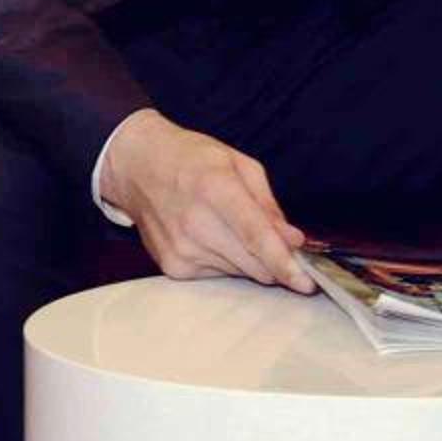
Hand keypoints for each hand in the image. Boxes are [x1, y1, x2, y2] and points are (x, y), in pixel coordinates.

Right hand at [95, 110, 315, 292]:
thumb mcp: (237, 163)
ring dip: (247, 258)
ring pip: (241, 272)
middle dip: (275, 260)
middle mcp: (195, 222)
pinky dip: (224, 261)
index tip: (306, 281)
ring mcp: (181, 248)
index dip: (285, 263)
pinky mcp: (172, 266)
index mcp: (215, 188)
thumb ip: (268, 204)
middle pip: (255, 264)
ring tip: (226, 227)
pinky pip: (218, 275)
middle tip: (275, 243)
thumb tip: (293, 239)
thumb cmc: (188, 158)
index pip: (256, 237)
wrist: (134, 164)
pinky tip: (209, 237)